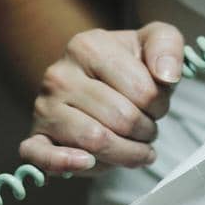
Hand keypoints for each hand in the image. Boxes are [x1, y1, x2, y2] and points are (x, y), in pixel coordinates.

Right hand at [18, 22, 183, 176]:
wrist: (96, 81)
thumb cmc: (129, 64)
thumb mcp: (156, 41)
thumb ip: (167, 46)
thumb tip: (166, 76)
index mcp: (87, 46)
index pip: (142, 90)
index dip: (160, 104)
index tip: (156, 102)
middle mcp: (60, 74)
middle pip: (122, 119)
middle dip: (146, 131)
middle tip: (146, 127)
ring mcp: (44, 106)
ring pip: (95, 141)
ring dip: (126, 153)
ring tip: (133, 146)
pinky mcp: (37, 136)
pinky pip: (41, 156)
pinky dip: (64, 163)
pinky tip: (86, 162)